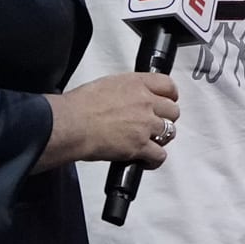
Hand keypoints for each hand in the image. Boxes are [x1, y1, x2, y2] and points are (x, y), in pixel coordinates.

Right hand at [45, 72, 180, 167]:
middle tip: (155, 124)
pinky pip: (160, 155)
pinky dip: (154, 160)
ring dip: (161, 138)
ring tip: (149, 142)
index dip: (170, 95)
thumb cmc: (80, 106)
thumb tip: (127, 99)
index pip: (168, 85)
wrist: (72, 124)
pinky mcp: (140, 146)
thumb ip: (125, 90)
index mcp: (136, 83)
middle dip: (165, 118)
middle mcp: (145, 102)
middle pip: (173, 110)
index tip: (167, 101)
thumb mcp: (107, 84)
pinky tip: (145, 160)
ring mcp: (145, 125)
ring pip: (169, 132)